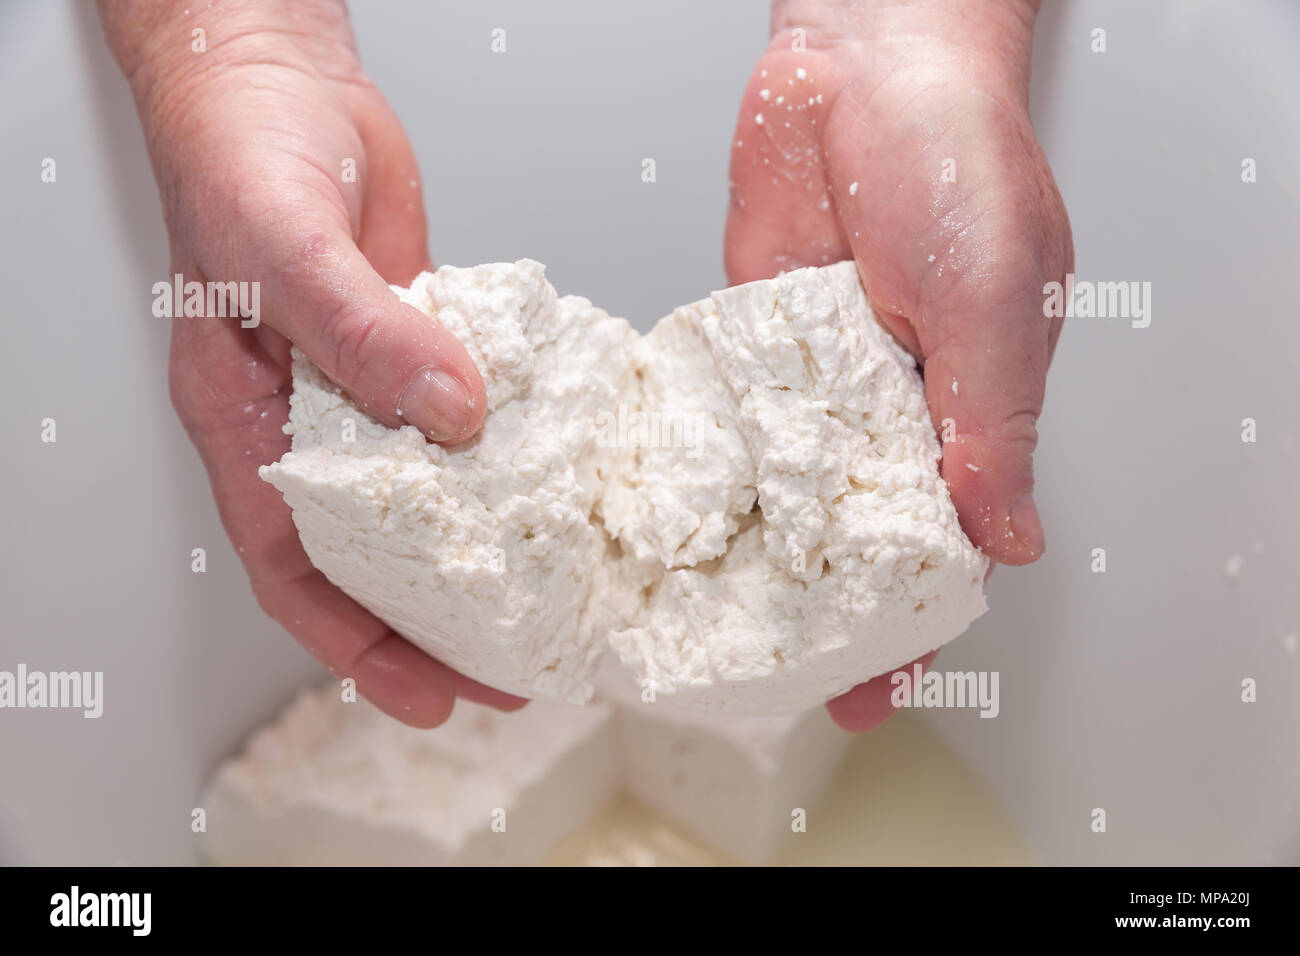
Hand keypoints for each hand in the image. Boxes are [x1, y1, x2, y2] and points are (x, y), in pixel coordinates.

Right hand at [99, 0, 523, 725]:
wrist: (279, 75)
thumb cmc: (238, 155)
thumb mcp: (286, 253)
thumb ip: (364, 339)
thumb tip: (452, 415)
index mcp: (249, 424)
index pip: (295, 567)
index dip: (356, 645)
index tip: (423, 696)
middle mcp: (311, 419)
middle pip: (370, 553)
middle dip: (433, 622)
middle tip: (509, 668)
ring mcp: (370, 384)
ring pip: (425, 491)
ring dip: (478, 545)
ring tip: (545, 594)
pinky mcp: (419, 343)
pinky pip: (465, 412)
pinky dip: (505, 449)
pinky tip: (551, 477)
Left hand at [724, 0, 1071, 730]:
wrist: (861, 57)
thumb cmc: (956, 152)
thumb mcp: (996, 294)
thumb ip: (996, 421)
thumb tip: (1010, 537)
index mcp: (971, 406)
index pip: (944, 540)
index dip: (915, 621)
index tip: (876, 687)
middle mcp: (888, 404)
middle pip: (852, 534)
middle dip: (818, 611)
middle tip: (776, 680)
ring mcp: (810, 379)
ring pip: (783, 489)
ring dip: (752, 553)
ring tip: (706, 624)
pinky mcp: (746, 342)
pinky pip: (725, 420)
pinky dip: (703, 470)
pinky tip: (671, 521)